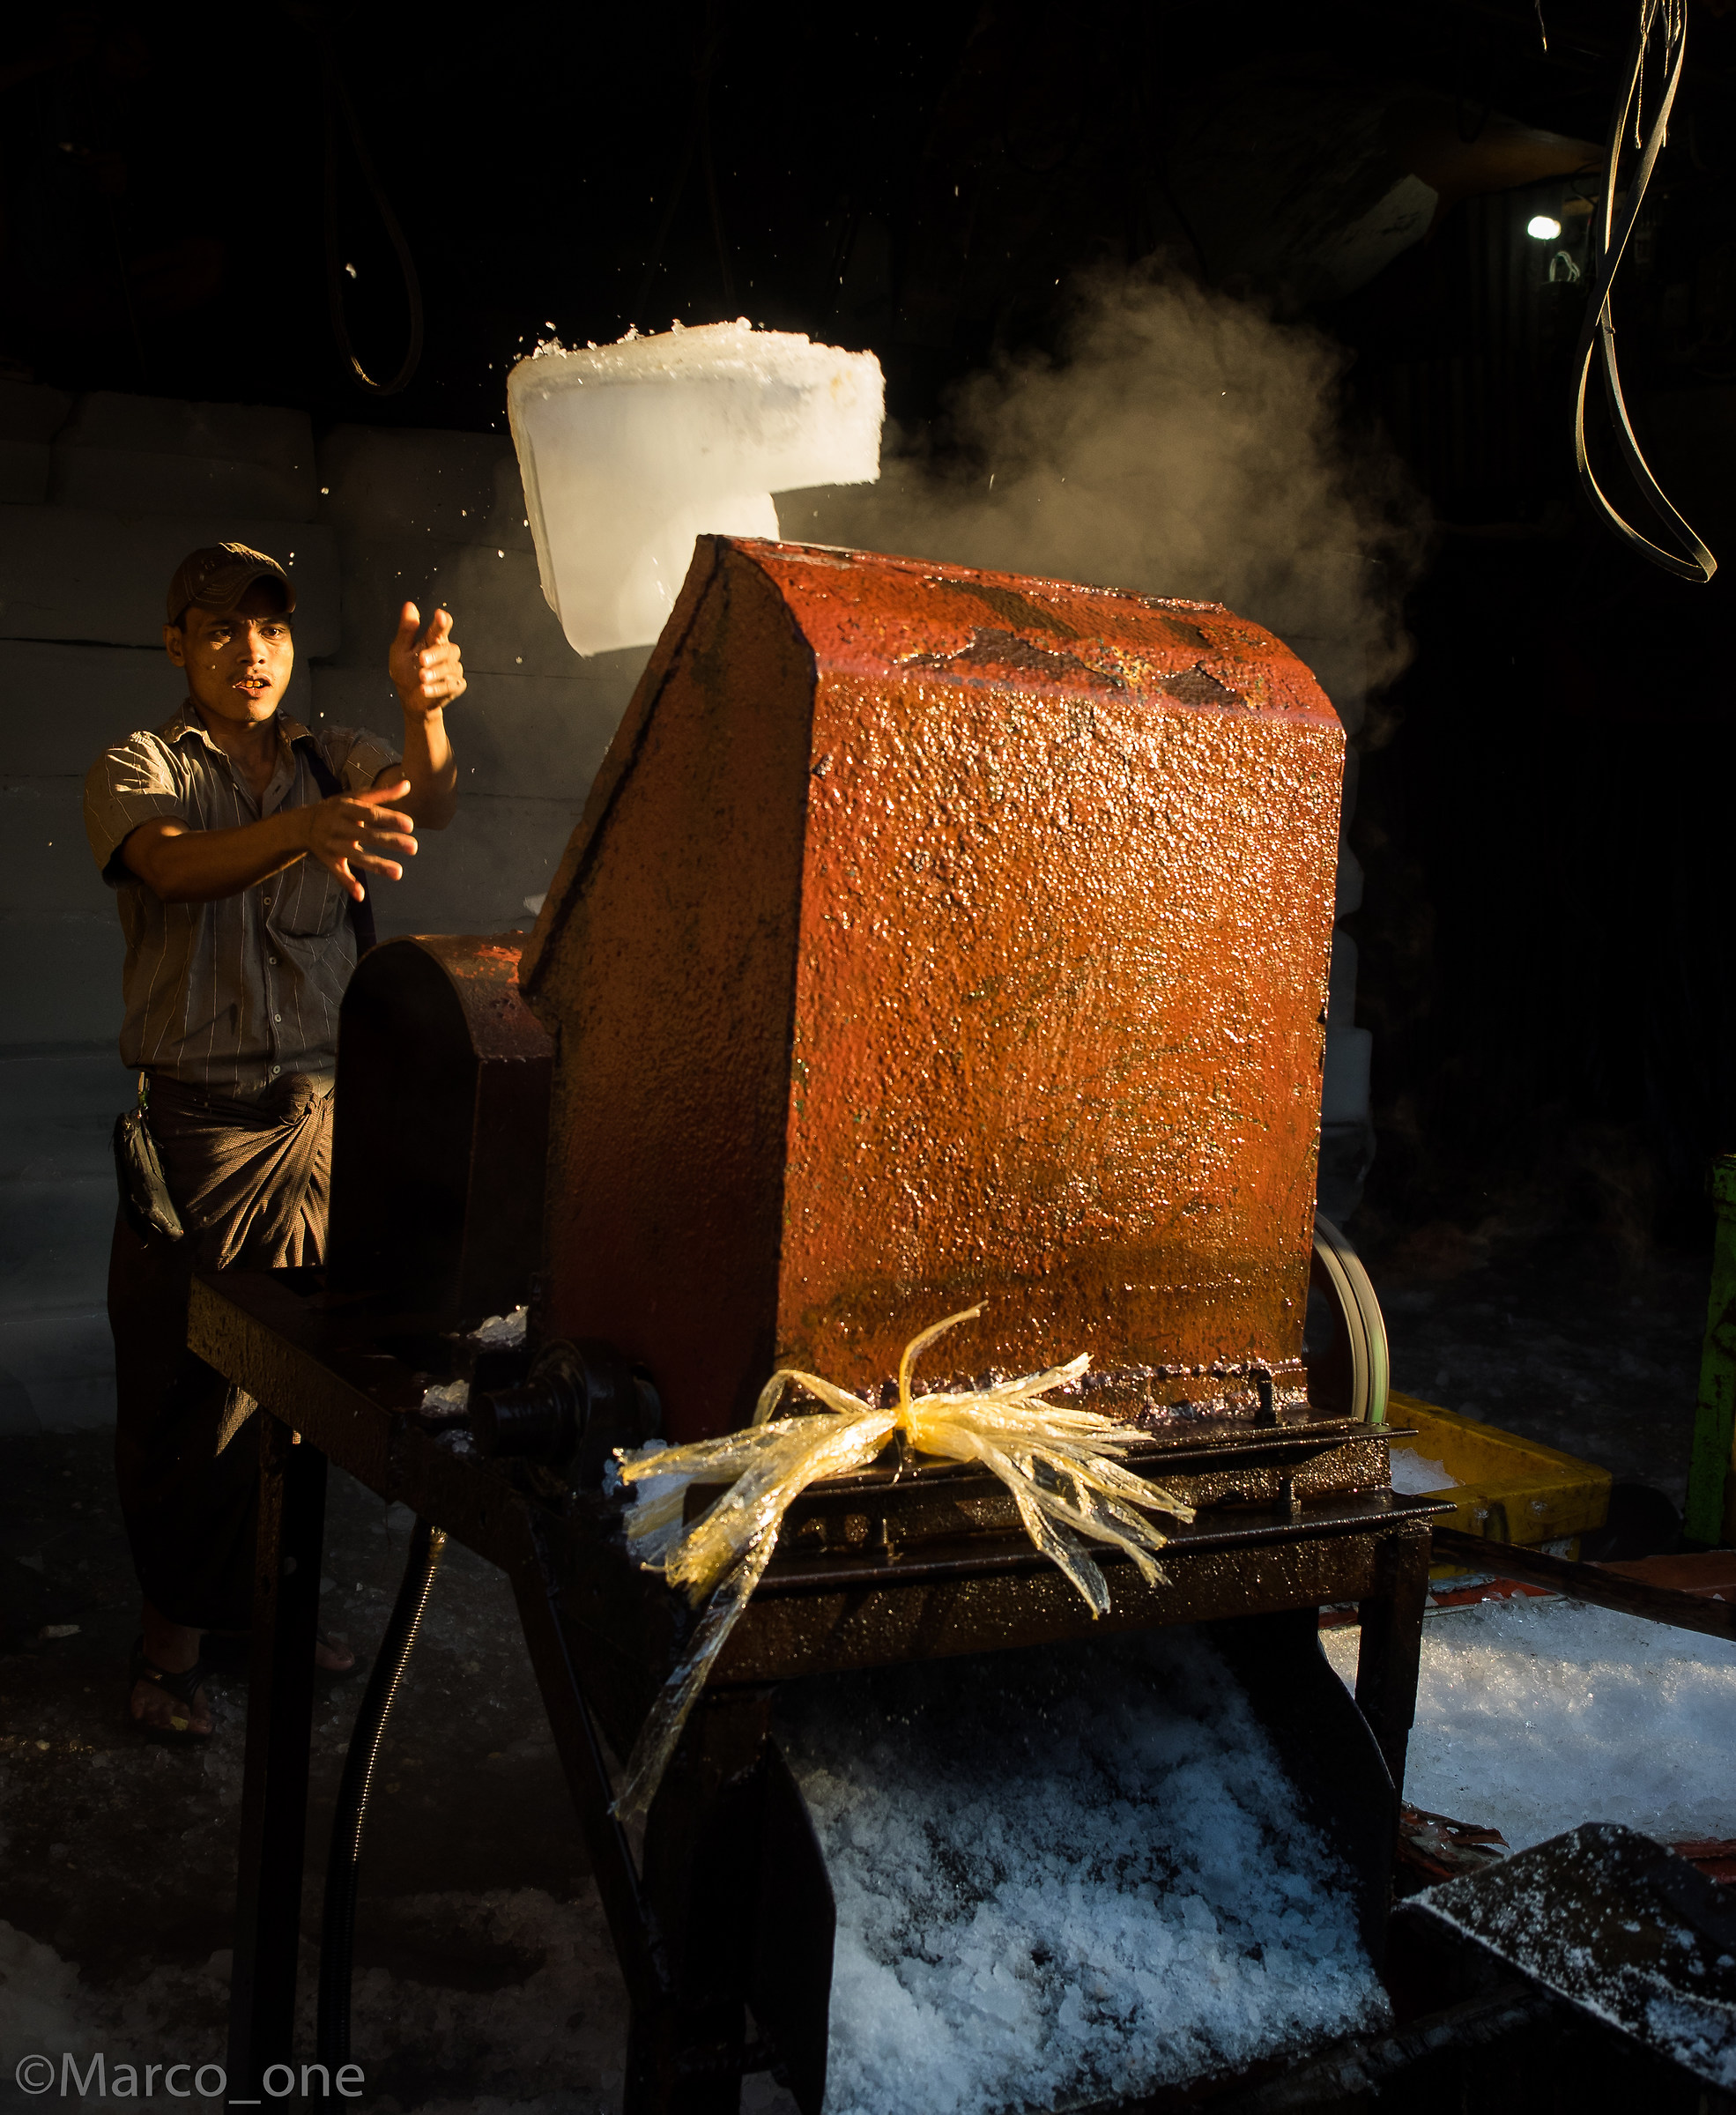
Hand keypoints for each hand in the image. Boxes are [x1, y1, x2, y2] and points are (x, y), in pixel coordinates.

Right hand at [303, 779, 417, 901]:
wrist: (302, 824)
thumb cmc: (336, 808)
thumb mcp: (354, 797)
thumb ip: (382, 793)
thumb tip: (408, 783)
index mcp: (345, 808)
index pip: (370, 813)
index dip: (389, 818)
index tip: (410, 825)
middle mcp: (338, 826)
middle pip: (367, 835)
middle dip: (390, 841)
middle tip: (413, 847)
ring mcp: (332, 844)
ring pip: (356, 856)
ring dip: (376, 865)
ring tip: (399, 873)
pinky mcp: (328, 860)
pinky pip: (338, 873)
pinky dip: (347, 883)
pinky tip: (360, 895)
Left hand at [390, 601, 465, 717]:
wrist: (409, 700)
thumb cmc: (405, 672)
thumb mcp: (400, 650)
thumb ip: (407, 630)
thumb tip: (409, 605)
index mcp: (433, 640)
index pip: (441, 627)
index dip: (442, 621)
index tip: (440, 616)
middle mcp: (445, 653)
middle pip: (449, 648)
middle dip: (436, 654)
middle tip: (422, 660)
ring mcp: (453, 670)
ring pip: (451, 667)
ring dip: (435, 673)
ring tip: (421, 678)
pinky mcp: (455, 686)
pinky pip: (451, 685)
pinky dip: (437, 688)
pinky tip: (424, 690)